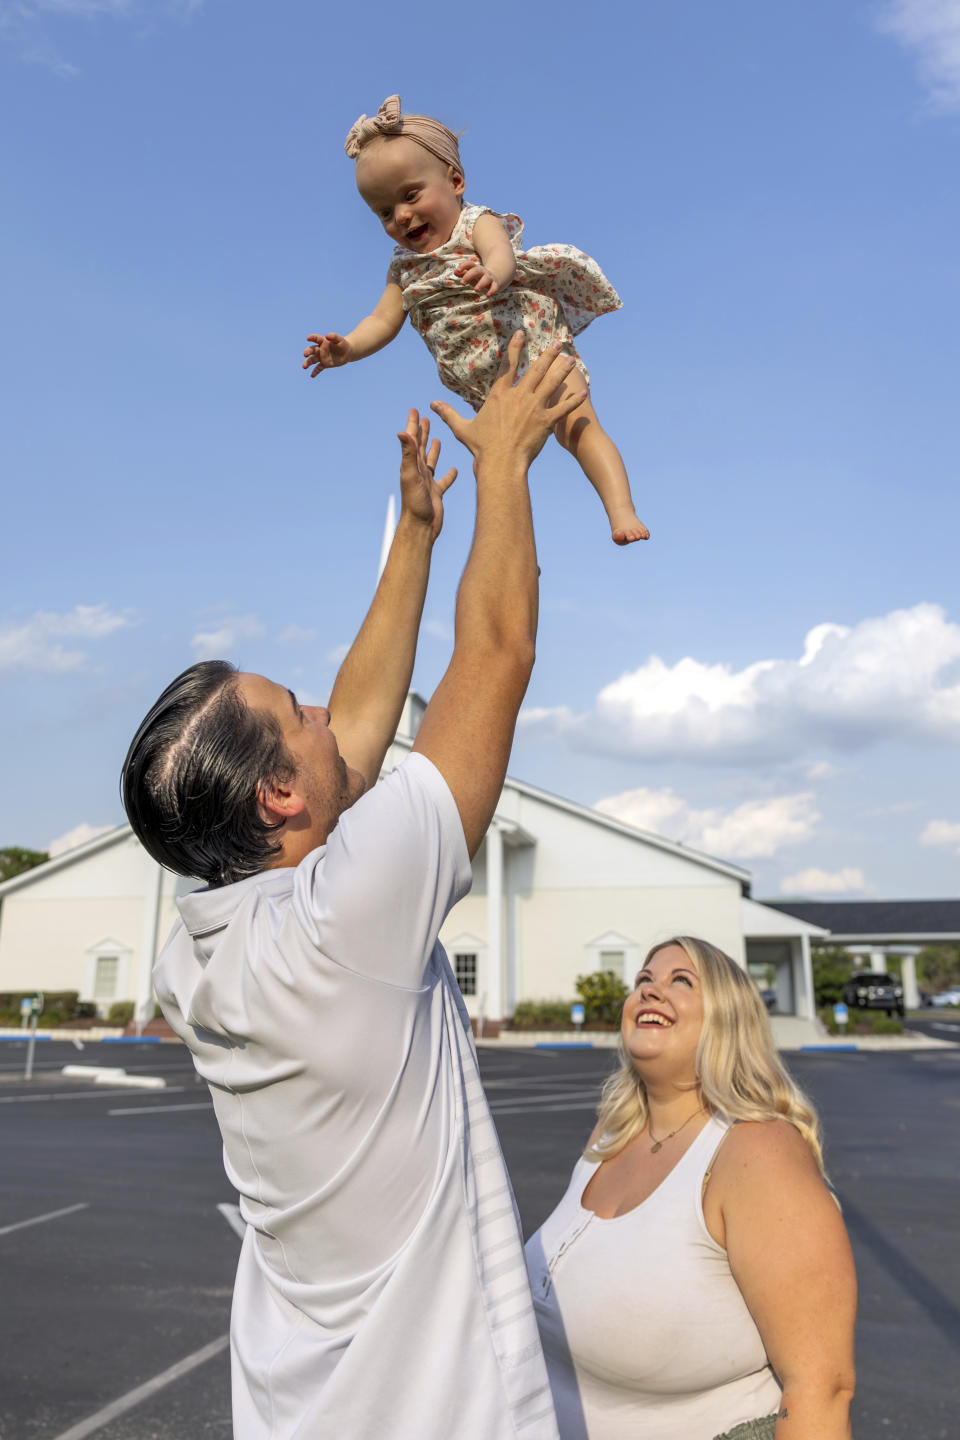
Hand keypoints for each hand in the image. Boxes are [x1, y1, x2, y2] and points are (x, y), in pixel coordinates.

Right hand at [302, 332, 351, 376]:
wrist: (347, 353)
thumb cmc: (343, 344)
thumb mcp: (340, 340)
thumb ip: (334, 337)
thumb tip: (327, 336)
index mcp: (323, 342)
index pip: (316, 339)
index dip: (312, 337)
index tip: (308, 338)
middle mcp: (320, 349)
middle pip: (312, 350)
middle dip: (308, 352)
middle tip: (305, 354)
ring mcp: (322, 357)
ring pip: (313, 360)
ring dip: (308, 362)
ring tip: (304, 367)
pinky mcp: (324, 364)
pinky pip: (318, 368)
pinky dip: (315, 372)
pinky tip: (312, 376)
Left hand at [397, 410, 456, 540]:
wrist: (420, 528)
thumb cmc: (414, 504)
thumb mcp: (411, 475)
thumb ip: (408, 454)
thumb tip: (402, 432)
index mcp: (412, 465)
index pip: (412, 440)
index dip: (413, 424)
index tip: (415, 410)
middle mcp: (419, 472)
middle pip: (420, 447)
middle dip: (422, 432)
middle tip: (425, 418)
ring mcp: (428, 483)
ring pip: (431, 462)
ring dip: (433, 450)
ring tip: (436, 439)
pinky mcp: (437, 493)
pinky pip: (444, 481)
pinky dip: (449, 475)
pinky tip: (455, 470)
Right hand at [430, 332, 586, 466]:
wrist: (500, 464)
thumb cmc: (481, 448)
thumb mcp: (463, 429)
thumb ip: (449, 414)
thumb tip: (432, 405)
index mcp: (499, 395)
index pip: (508, 365)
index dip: (515, 347)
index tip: (522, 333)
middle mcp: (518, 397)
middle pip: (535, 369)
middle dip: (547, 354)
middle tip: (558, 342)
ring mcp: (533, 408)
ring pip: (551, 383)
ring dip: (562, 370)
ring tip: (571, 359)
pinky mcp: (545, 422)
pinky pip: (562, 408)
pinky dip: (573, 400)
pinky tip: (583, 391)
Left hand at [454, 258, 502, 296]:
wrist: (495, 277)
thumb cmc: (479, 277)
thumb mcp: (471, 274)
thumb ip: (462, 273)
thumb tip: (455, 272)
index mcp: (475, 268)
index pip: (469, 264)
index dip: (463, 266)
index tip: (458, 270)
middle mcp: (482, 272)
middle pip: (476, 271)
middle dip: (469, 276)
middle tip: (462, 283)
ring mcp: (489, 278)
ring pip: (486, 279)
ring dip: (481, 284)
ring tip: (476, 290)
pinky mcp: (495, 284)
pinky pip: (494, 287)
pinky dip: (492, 291)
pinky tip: (488, 295)